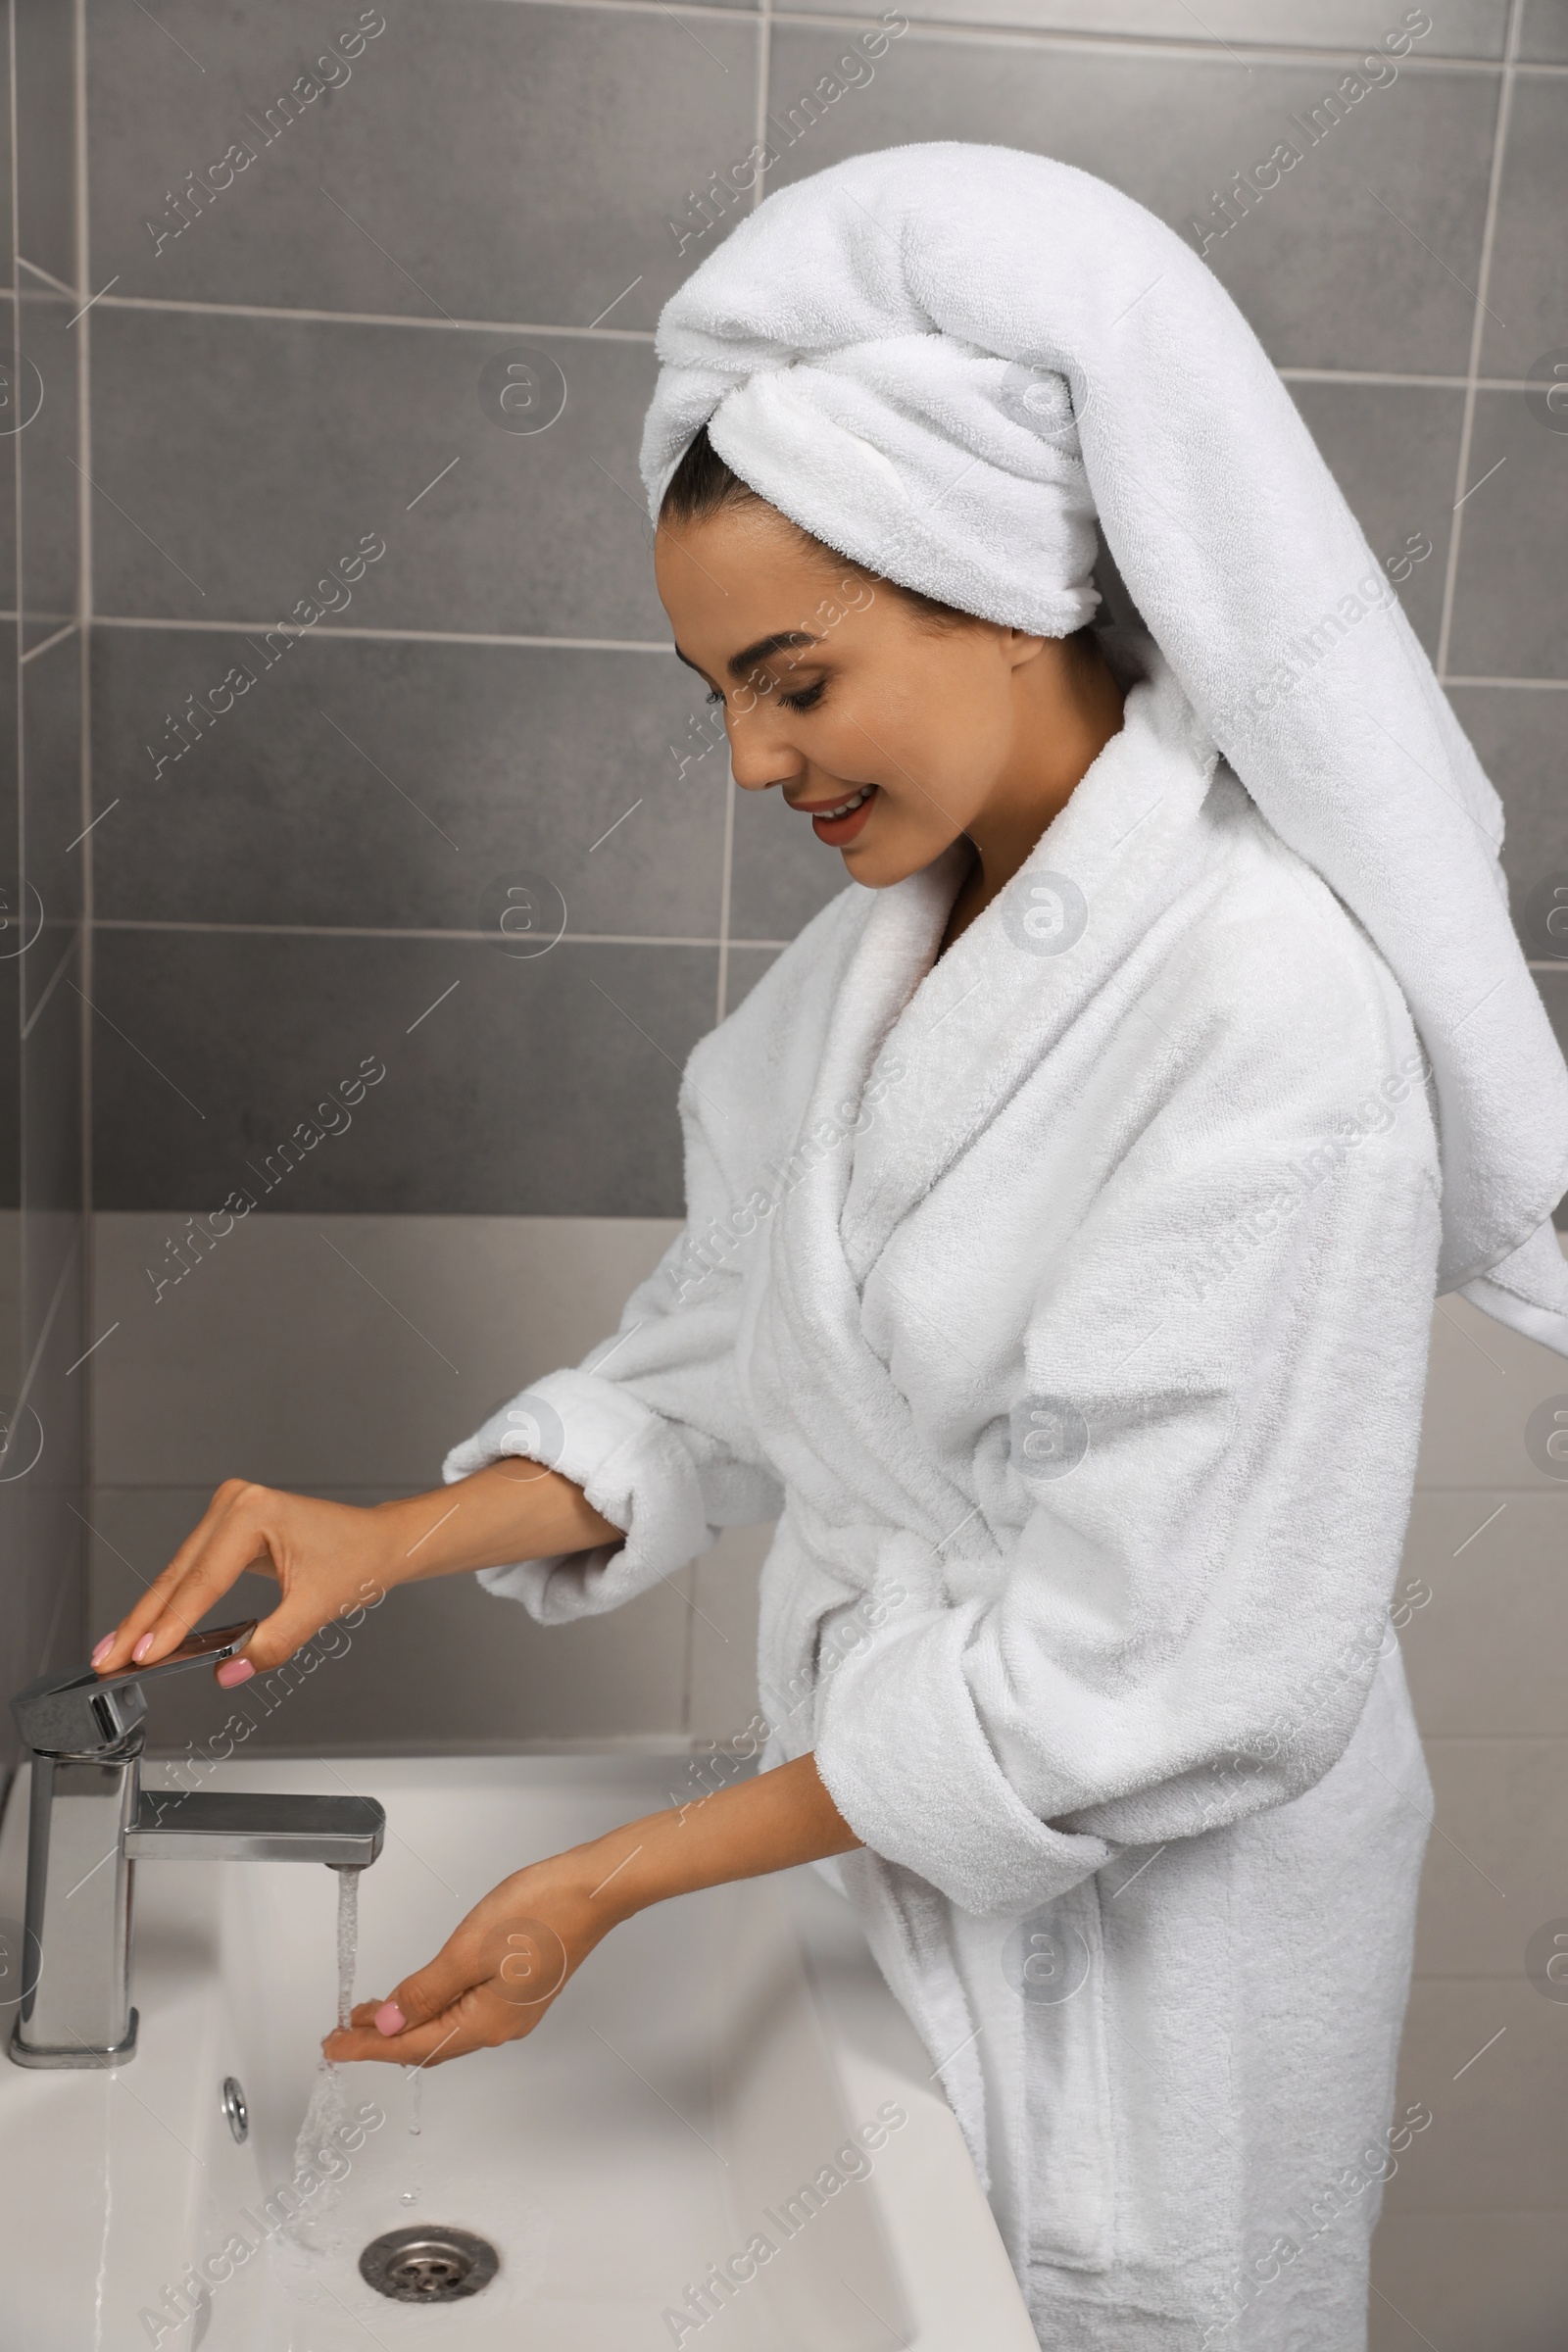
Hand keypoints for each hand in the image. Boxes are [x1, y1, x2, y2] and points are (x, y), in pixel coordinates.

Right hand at [87, 1480, 401, 1685]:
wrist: (380, 1541)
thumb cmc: (359, 1560)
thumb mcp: (318, 1607)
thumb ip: (271, 1644)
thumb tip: (229, 1672)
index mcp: (254, 1512)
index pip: (202, 1581)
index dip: (170, 1624)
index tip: (142, 1656)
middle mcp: (235, 1503)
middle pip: (178, 1576)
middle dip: (142, 1623)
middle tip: (108, 1659)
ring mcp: (229, 1511)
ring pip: (178, 1574)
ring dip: (149, 1615)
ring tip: (115, 1650)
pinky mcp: (228, 1526)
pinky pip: (192, 1571)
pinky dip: (171, 1602)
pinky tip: (147, 1628)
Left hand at [322, 1849, 616, 2067]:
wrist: (593, 1890)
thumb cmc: (540, 1912)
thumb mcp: (467, 1949)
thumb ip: (425, 1991)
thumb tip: (389, 2023)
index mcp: (485, 2023)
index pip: (411, 2046)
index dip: (367, 2047)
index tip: (333, 2046)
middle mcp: (501, 2026)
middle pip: (429, 2043)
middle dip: (382, 2038)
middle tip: (342, 2033)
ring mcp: (514, 2010)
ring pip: (447, 2027)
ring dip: (407, 2021)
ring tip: (371, 2013)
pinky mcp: (521, 1990)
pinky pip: (465, 2011)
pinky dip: (434, 2008)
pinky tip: (422, 1996)